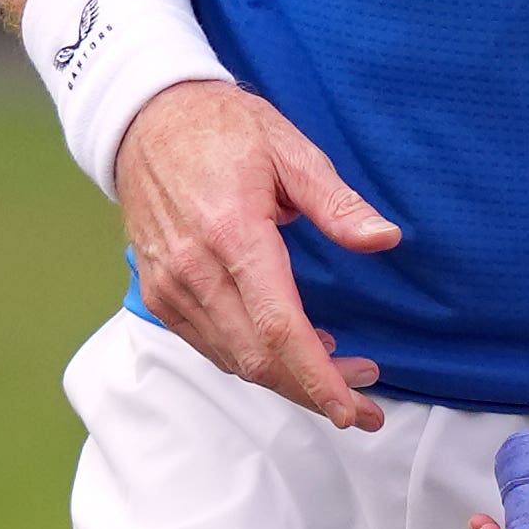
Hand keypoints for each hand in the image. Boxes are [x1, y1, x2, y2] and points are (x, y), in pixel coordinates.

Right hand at [109, 81, 400, 431]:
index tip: (352, 409)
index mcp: (232, 232)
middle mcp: (193, 269)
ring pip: (233, 359)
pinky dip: (251, 358)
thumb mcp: (289, 149)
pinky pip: (209, 345)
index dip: (318, 377)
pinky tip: (287, 348)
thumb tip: (384, 239)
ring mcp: (170, 285)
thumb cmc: (222, 128)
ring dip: (286, 378)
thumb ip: (336, 203)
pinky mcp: (158, 293)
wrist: (145, 119)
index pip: (279, 327)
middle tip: (365, 395)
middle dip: (314, 388)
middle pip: (258, 358)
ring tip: (338, 368)